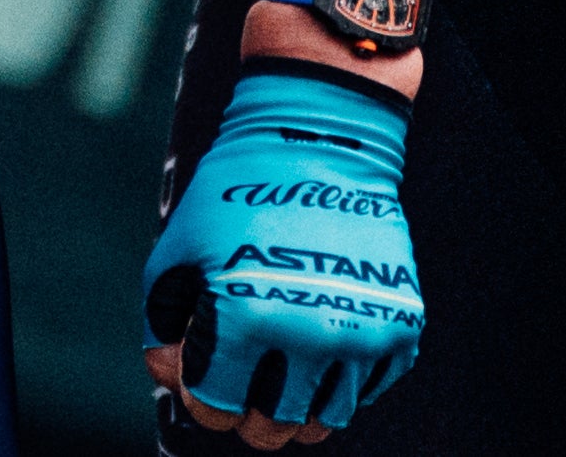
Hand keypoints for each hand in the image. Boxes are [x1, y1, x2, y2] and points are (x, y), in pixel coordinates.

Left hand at [144, 64, 422, 446]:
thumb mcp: (178, 248)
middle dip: (249, 412)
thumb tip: (173, 379)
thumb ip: (163, 324)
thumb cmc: (237, 192)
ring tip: (284, 366)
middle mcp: (310, 335)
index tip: (207, 374)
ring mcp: (362, 333)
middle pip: (275, 427)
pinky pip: (370, 388)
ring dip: (299, 403)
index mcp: (247, 318)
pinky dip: (344, 377)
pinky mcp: (401, 325)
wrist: (320, 137)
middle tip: (246, 378)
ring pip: (327, 418)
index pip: (218, 411)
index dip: (203, 399)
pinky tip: (323, 340)